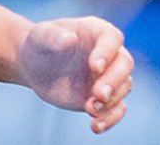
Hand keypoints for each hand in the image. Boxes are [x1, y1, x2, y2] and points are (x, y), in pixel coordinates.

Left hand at [18, 16, 133, 134]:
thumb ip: (53, 36)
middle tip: (98, 95)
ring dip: (110, 102)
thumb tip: (69, 39)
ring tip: (89, 109)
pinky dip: (110, 119)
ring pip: (124, 88)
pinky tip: (95, 126)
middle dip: (114, 81)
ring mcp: (108, 76)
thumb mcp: (40, 36)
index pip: (112, 39)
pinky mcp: (104, 98)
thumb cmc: (40, 43)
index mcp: (96, 31)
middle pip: (124, 65)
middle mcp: (108, 53)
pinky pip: (116, 109)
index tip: (94, 67)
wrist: (35, 65)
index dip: (107, 53)